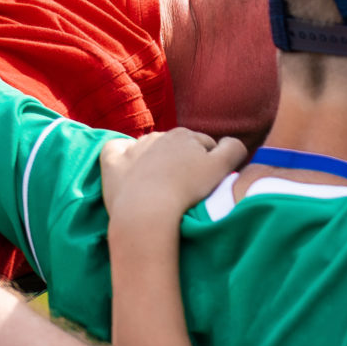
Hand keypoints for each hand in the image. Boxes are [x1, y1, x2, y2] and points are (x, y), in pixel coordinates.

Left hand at [103, 129, 245, 226]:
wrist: (146, 211)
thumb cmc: (187, 190)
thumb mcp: (222, 168)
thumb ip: (234, 148)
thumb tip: (230, 141)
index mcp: (186, 134)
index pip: (205, 146)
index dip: (209, 164)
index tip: (205, 184)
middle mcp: (159, 135)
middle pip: (177, 147)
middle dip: (182, 162)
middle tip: (184, 189)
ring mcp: (134, 147)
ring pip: (150, 150)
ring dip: (156, 162)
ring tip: (159, 188)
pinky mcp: (112, 160)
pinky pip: (117, 149)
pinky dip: (124, 155)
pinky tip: (129, 169)